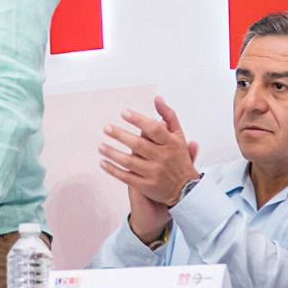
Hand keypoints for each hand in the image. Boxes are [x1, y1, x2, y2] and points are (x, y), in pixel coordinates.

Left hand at [97, 96, 201, 222]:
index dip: (138, 120)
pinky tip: (103, 162)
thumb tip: (157, 98)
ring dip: (112, 153)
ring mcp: (154, 173)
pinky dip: (113, 170)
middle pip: (138, 145)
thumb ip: (168, 116)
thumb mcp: (179, 136)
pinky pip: (126, 177)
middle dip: (120, 135)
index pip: (153, 129)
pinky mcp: (147, 186)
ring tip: (100, 146)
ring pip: (130, 161)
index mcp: (171, 144)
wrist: (187, 190)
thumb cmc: (179, 159)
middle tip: (106, 128)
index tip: (124, 113)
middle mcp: (163, 158)